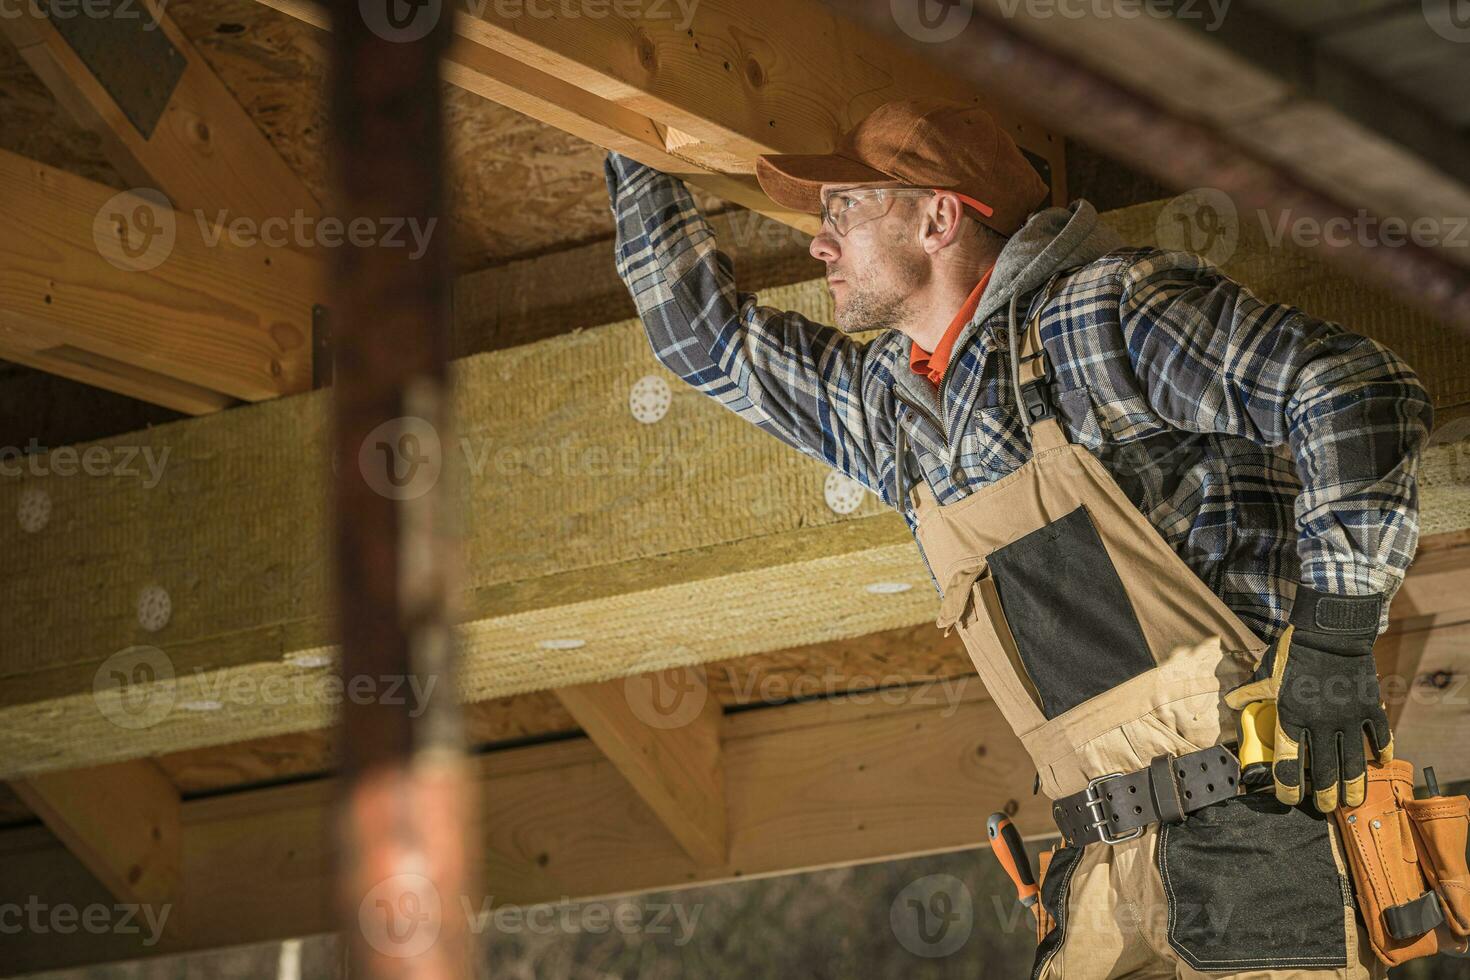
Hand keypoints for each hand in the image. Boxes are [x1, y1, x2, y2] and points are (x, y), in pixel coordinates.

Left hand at [1224, 587, 1392, 811]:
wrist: (1330, 630)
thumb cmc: (1294, 651)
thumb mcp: (1268, 673)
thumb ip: (1251, 693)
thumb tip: (1230, 702)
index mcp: (1291, 717)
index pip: (1288, 763)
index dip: (1288, 787)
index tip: (1289, 799)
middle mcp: (1320, 724)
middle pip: (1324, 772)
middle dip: (1325, 796)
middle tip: (1326, 808)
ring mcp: (1348, 717)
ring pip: (1353, 763)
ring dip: (1353, 786)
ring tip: (1352, 802)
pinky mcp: (1370, 708)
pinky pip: (1379, 737)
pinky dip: (1382, 752)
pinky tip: (1382, 764)